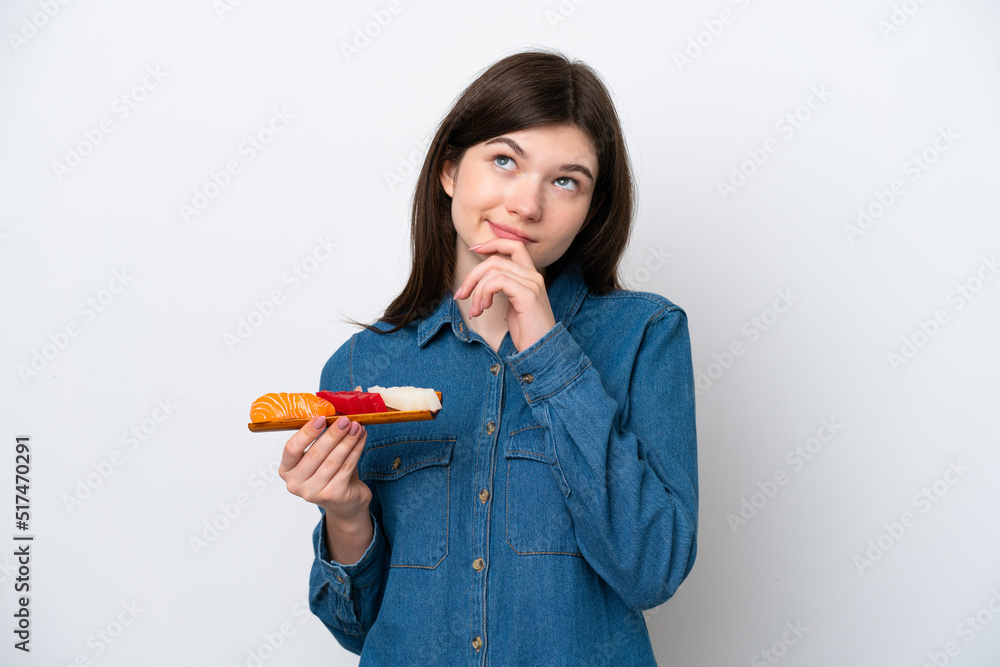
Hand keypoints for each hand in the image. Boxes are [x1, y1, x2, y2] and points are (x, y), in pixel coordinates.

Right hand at [278, 386, 370, 520]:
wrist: (345, 503)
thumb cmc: (332, 473)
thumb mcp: (326, 451)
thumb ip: (332, 425)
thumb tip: (355, 391)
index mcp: (287, 469)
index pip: (291, 449)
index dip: (306, 432)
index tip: (321, 418)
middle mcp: (295, 484)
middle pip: (316, 454)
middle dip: (333, 434)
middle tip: (346, 419)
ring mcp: (313, 492)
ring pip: (334, 460)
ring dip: (348, 440)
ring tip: (358, 426)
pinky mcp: (333, 495)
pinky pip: (347, 467)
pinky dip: (356, 450)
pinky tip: (362, 438)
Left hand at [453, 238, 556, 351]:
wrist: (542, 352)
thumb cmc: (527, 332)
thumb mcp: (512, 305)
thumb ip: (503, 288)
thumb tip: (481, 280)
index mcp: (531, 276)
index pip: (514, 245)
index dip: (492, 244)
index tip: (474, 249)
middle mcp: (533, 276)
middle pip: (496, 259)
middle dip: (473, 275)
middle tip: (460, 295)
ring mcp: (532, 284)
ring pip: (494, 269)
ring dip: (477, 290)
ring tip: (476, 310)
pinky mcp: (528, 294)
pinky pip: (498, 281)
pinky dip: (484, 293)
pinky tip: (484, 309)